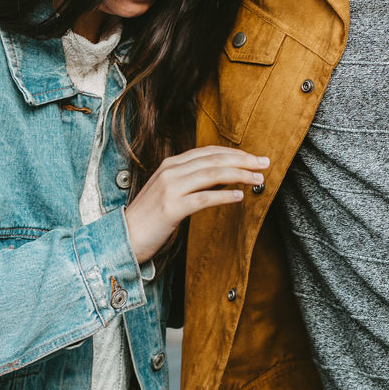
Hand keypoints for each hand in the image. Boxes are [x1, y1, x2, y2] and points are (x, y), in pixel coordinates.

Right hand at [124, 147, 269, 262]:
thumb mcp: (171, 191)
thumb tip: (225, 178)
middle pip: (214, 160)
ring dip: (239, 175)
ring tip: (257, 179)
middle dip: (243, 160)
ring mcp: (170, 188)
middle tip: (265, 163)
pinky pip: (203, 198)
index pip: (209, 152)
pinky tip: (239, 198)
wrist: (124, 237)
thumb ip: (193, 181)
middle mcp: (171, 171)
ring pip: (212, 175)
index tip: (255, 157)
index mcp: (171, 164)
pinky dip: (224, 196)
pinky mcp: (171, 208)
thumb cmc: (150, 217)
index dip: (234, 153)